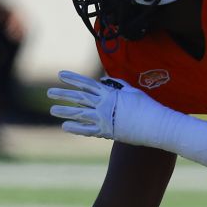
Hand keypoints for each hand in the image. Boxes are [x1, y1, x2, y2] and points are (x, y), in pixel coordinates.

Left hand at [47, 71, 170, 146]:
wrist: (156, 125)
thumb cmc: (148, 107)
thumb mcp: (132, 91)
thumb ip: (117, 85)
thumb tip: (103, 82)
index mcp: (110, 93)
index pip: (87, 83)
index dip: (73, 78)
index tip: (60, 74)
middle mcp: (104, 105)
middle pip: (79, 97)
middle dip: (63, 94)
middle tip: (50, 92)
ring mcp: (104, 119)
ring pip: (80, 113)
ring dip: (65, 111)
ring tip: (53, 109)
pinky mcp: (107, 132)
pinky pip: (88, 130)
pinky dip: (76, 128)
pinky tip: (65, 126)